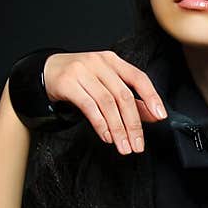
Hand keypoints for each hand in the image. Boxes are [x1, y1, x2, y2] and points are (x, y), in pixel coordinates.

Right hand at [43, 50, 167, 154]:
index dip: (151, 97)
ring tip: (123, 146)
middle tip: (137, 145)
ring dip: (118, 129)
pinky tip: (107, 136)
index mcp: (113, 61)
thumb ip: (131, 99)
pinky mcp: (67, 83)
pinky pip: (89, 106)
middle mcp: (99, 63)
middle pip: (123, 96)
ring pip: (107, 103)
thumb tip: (154, 115)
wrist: (48, 71)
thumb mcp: (107, 84)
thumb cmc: (82, 79)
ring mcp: (82, 71)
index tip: (160, 116)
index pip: (138, 77)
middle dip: (133, 124)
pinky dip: (100, 124)